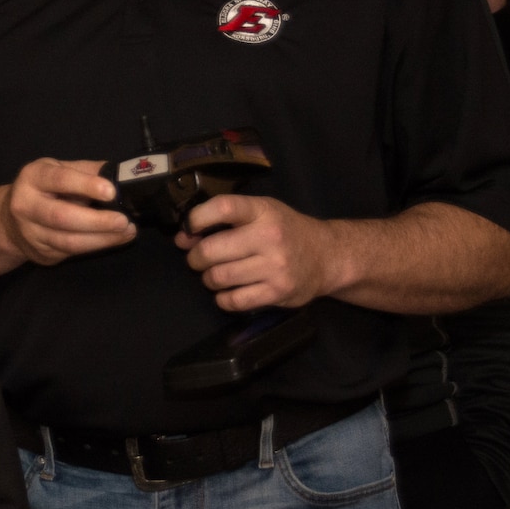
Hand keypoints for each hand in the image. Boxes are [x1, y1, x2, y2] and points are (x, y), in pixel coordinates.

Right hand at [0, 157, 137, 266]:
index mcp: (33, 177)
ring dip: (101, 239)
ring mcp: (31, 233)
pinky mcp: (41, 253)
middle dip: (97, 221)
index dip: (85, 185)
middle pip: (62, 216)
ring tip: (126, 232)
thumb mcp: (60, 170)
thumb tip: (120, 176)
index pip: (59, 180)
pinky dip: (96, 246)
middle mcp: (26, 205)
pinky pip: (71, 252)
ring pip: (68, 241)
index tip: (111, 191)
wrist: (11, 220)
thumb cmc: (45, 189)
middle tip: (123, 221)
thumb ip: (87, 171)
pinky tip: (113, 239)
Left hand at [178, 194, 343, 310]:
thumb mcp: (261, 212)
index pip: (222, 207)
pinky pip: (234, 301)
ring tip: (217, 274)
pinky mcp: (277, 292)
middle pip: (211, 250)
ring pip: (218, 277)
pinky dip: (223, 298)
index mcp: (263, 211)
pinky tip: (229, 291)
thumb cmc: (286, 231)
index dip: (196, 218)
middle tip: (199, 259)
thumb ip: (223, 220)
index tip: (190, 228)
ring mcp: (275, 267)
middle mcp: (269, 237)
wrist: (326, 256)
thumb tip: (183, 238)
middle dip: (196, 257)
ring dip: (209, 278)